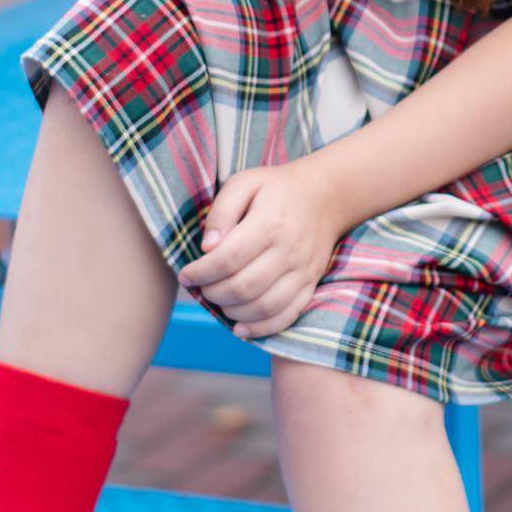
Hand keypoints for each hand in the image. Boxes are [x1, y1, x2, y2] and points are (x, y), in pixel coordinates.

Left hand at [178, 158, 343, 339]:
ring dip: (232, 312)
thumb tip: (207, 248)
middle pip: (243, 287)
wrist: (325, 195)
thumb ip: (222, 211)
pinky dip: (261, 329)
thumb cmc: (277, 188)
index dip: (201, 273)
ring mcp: (303, 270)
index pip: (228, 259)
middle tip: (201, 287)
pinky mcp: (311, 283)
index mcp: (270, 222)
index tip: (186, 275)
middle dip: (212, 293)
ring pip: (263, 306)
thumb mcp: (245, 182)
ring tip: (218, 300)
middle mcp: (289, 249)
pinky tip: (240, 328)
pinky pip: (287, 315)